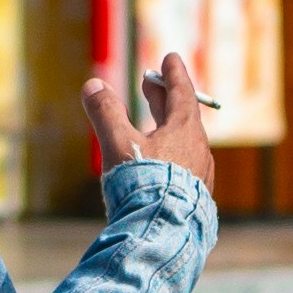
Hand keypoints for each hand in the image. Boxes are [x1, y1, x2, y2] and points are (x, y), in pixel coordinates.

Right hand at [84, 52, 214, 187]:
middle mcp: (199, 150)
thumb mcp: (117, 144)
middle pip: (183, 116)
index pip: (182, 92)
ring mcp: (200, 176)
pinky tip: (159, 167)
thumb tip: (93, 84)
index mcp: (185, 130)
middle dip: (164, 99)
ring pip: (184, 143)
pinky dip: (170, 155)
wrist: (163, 235)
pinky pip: (185, 167)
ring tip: (151, 128)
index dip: (173, 74)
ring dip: (167, 128)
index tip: (170, 57)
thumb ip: (105, 113)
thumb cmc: (141, 185)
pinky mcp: (195, 199)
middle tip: (150, 85)